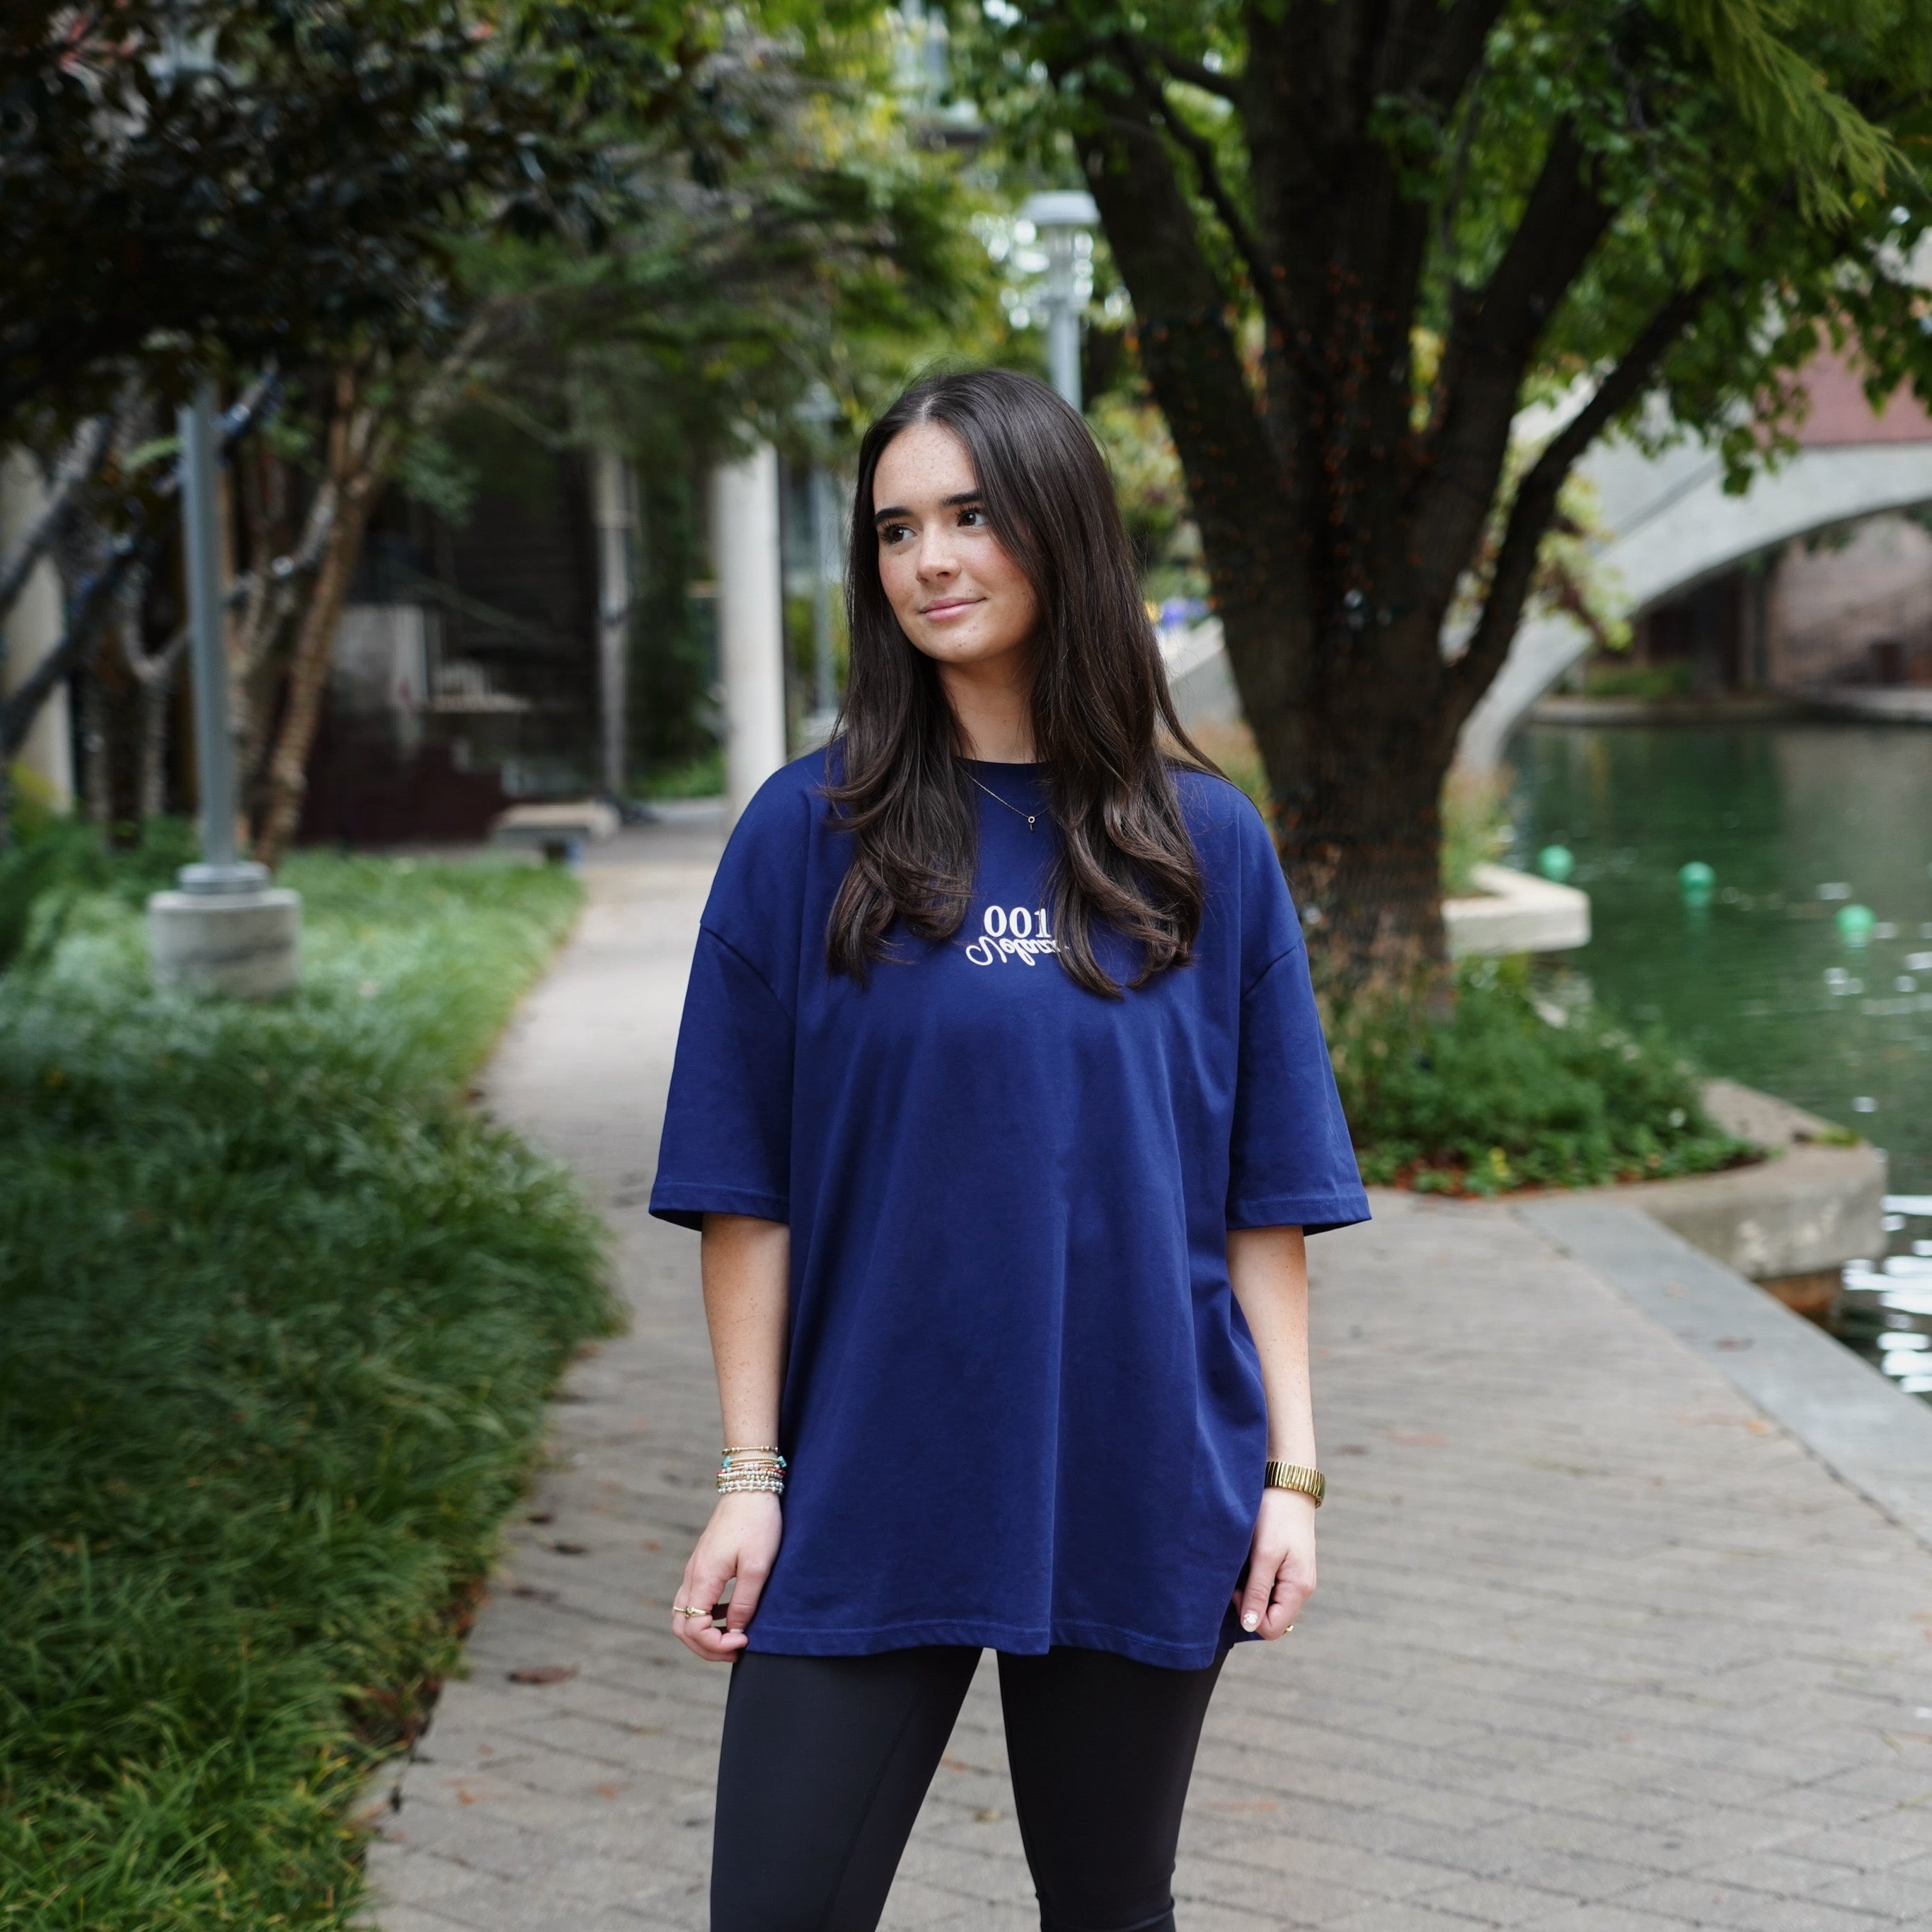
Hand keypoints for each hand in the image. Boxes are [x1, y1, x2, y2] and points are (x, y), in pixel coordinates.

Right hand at [672, 1491, 781, 1659]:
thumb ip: (745, 1602)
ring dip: (704, 1634)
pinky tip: (730, 1616)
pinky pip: (695, 1600)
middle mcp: (692, 1575)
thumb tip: (736, 1632)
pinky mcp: (703, 1564)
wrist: (750, 1486)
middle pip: (682, 1627)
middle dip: (706, 1647)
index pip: (693, 1628)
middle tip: (736, 1650)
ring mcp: (695, 1569)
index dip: (715, 1644)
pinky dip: (706, 1617)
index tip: (743, 1640)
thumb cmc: (757, 1522)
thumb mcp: (758, 1565)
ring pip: (685, 1614)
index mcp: (703, 1577)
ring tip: (734, 1638)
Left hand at [1233, 1487, 1314, 1638]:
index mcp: (1298, 1589)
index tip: (1237, 1588)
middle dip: (1250, 1604)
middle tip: (1239, 1575)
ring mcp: (1296, 1579)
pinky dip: (1257, 1580)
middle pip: (1271, 1619)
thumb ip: (1258, 1591)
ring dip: (1252, 1591)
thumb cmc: (1276, 1516)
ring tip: (1245, 1565)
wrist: (1288, 1486)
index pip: (1272, 1629)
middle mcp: (1301, 1589)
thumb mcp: (1264, 1554)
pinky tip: (1251, 1561)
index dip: (1249, 1615)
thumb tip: (1250, 1626)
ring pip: (1269, 1604)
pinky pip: (1271, 1589)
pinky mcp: (1289, 1569)